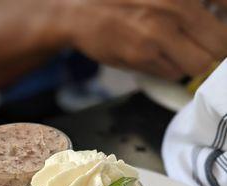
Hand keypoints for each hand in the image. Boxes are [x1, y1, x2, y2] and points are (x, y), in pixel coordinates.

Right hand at [63, 0, 226, 78]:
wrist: (79, 9)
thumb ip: (189, 3)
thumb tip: (220, 15)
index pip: (226, 5)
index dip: (226, 27)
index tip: (221, 27)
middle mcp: (175, 6)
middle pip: (220, 45)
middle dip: (216, 50)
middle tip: (206, 47)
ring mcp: (159, 34)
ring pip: (198, 65)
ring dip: (193, 62)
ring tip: (178, 50)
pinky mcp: (143, 57)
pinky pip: (173, 73)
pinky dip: (171, 69)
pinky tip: (157, 55)